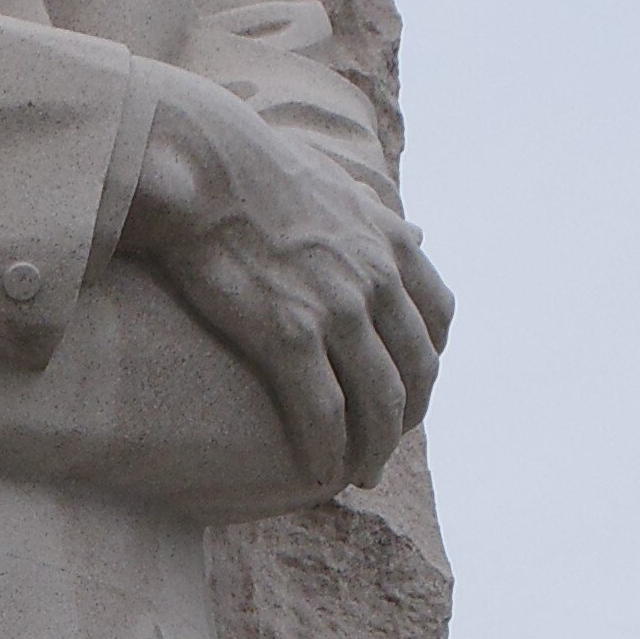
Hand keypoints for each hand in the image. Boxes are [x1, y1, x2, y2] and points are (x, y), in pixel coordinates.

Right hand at [117, 80, 451, 492]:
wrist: (201, 164)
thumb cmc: (254, 170)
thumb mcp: (338, 185)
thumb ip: (379, 218)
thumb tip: (415, 235)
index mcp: (389, 244)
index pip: (437, 319)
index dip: (428, 364)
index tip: (408, 389)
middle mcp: (376, 280)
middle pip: (416, 371)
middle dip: (407, 418)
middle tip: (384, 448)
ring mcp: (338, 310)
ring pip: (380, 402)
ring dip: (375, 448)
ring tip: (360, 474)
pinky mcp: (289, 334)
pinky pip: (324, 412)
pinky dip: (329, 450)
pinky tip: (321, 472)